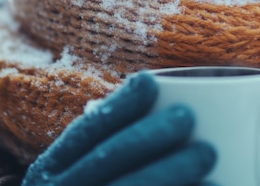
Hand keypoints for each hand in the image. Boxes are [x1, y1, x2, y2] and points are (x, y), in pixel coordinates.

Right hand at [22, 72, 216, 185]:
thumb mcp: (76, 177)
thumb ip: (102, 152)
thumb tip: (158, 102)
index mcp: (50, 175)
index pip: (84, 134)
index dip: (118, 106)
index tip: (151, 82)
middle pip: (106, 162)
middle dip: (149, 136)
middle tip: (189, 118)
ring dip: (170, 174)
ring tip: (209, 154)